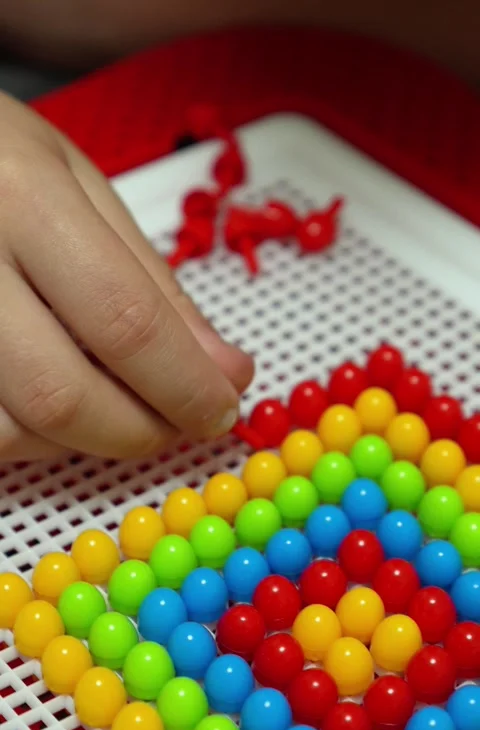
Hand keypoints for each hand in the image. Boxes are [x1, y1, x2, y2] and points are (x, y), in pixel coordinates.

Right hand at [0, 92, 252, 460]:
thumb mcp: (80, 187)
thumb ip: (154, 282)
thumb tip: (223, 370)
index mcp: (21, 198)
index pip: (125, 321)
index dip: (185, 385)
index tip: (221, 408)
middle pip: (63, 393)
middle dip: (139, 430)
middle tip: (178, 424)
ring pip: (13, 429)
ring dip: (83, 441)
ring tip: (116, 405)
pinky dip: (31, 438)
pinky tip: (53, 404)